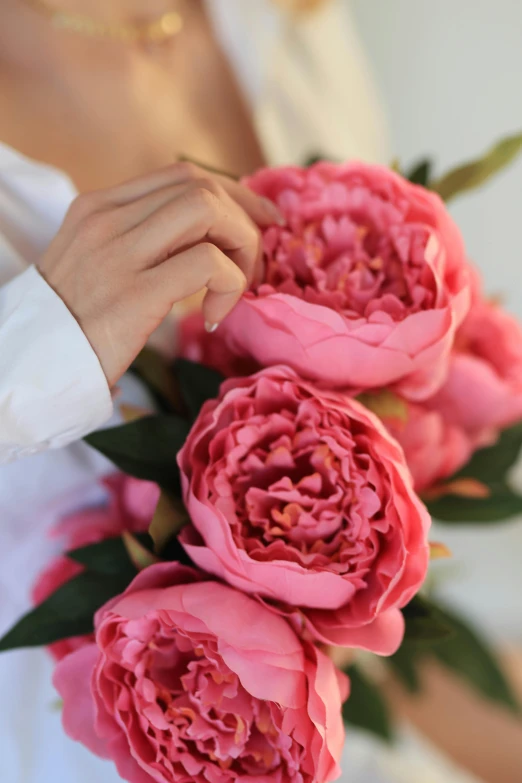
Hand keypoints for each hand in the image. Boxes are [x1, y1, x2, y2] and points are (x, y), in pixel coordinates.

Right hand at [39, 162, 282, 386]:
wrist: (28, 366)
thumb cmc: (68, 325)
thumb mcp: (94, 266)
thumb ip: (139, 244)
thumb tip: (205, 241)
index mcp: (97, 208)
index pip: (183, 176)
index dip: (235, 193)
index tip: (262, 219)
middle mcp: (106, 220)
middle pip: (204, 187)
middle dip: (246, 222)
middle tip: (254, 266)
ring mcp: (117, 253)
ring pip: (209, 211)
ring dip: (242, 248)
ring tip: (237, 288)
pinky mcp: (134, 294)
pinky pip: (208, 264)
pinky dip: (230, 286)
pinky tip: (215, 317)